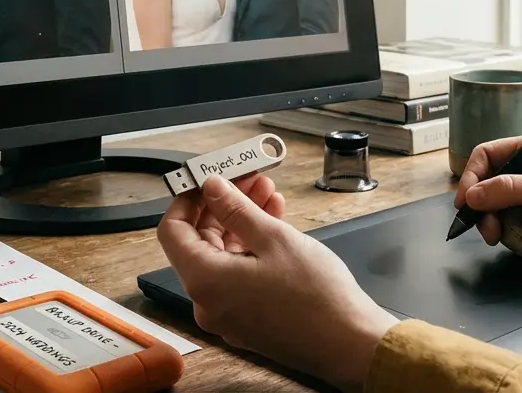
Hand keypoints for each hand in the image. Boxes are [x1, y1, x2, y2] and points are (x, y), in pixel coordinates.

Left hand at [156, 175, 398, 390]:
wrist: (349, 343)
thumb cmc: (316, 296)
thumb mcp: (274, 239)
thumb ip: (236, 210)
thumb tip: (211, 187)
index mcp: (204, 281)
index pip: (172, 231)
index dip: (187, 199)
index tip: (207, 179)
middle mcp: (207, 302)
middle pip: (199, 242)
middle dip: (223, 206)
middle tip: (248, 179)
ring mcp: (227, 313)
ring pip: (223, 257)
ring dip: (242, 222)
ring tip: (268, 194)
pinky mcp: (248, 318)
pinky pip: (238, 275)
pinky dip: (251, 247)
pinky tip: (273, 222)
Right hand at [455, 139, 521, 268]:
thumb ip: (508, 190)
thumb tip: (472, 196)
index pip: (487, 157)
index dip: (471, 178)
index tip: (465, 203)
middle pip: (489, 192)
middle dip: (492, 216)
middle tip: (493, 234)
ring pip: (502, 218)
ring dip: (516, 234)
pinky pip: (519, 234)